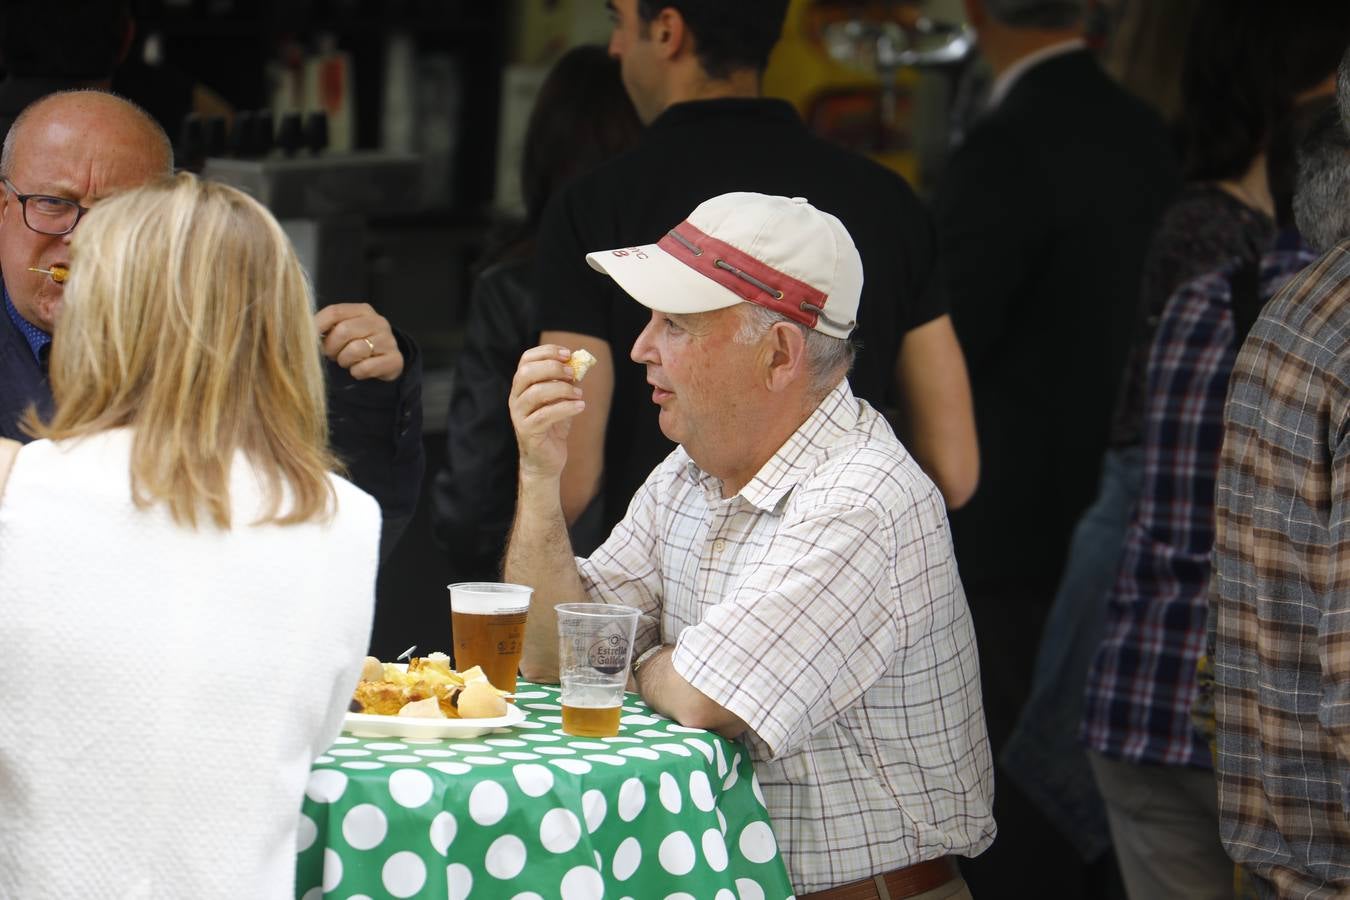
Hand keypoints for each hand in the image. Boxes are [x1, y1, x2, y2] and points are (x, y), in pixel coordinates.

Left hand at [315, 303, 403, 381]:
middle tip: (331, 355)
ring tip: (346, 361)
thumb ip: (326, 327)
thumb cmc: (357, 344)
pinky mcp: (394, 359)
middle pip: (343, 330)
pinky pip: (366, 367)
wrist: (385, 361)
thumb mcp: (343, 330)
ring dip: (344, 361)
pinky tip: (358, 369)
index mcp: (362, 310)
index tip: (308, 339)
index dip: (317, 326)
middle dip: (331, 347)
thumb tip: (303, 332)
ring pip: (355, 350)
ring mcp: (388, 340)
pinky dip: (357, 372)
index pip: (334, 312)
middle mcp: (378, 321)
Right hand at [510, 344, 585, 481]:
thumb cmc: (553, 426)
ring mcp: (519, 414)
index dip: (546, 352)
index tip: (568, 354)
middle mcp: (516, 397)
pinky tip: (580, 406)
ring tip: (579, 394)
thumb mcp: (561, 399)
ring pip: (536, 393)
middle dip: (552, 368)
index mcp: (522, 386)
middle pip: (527, 372)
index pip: (526, 359)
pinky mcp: (527, 431)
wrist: (545, 460)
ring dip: (561, 389)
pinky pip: (545, 415)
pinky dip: (565, 408)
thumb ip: (567, 381)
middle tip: (572, 373)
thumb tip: (581, 362)